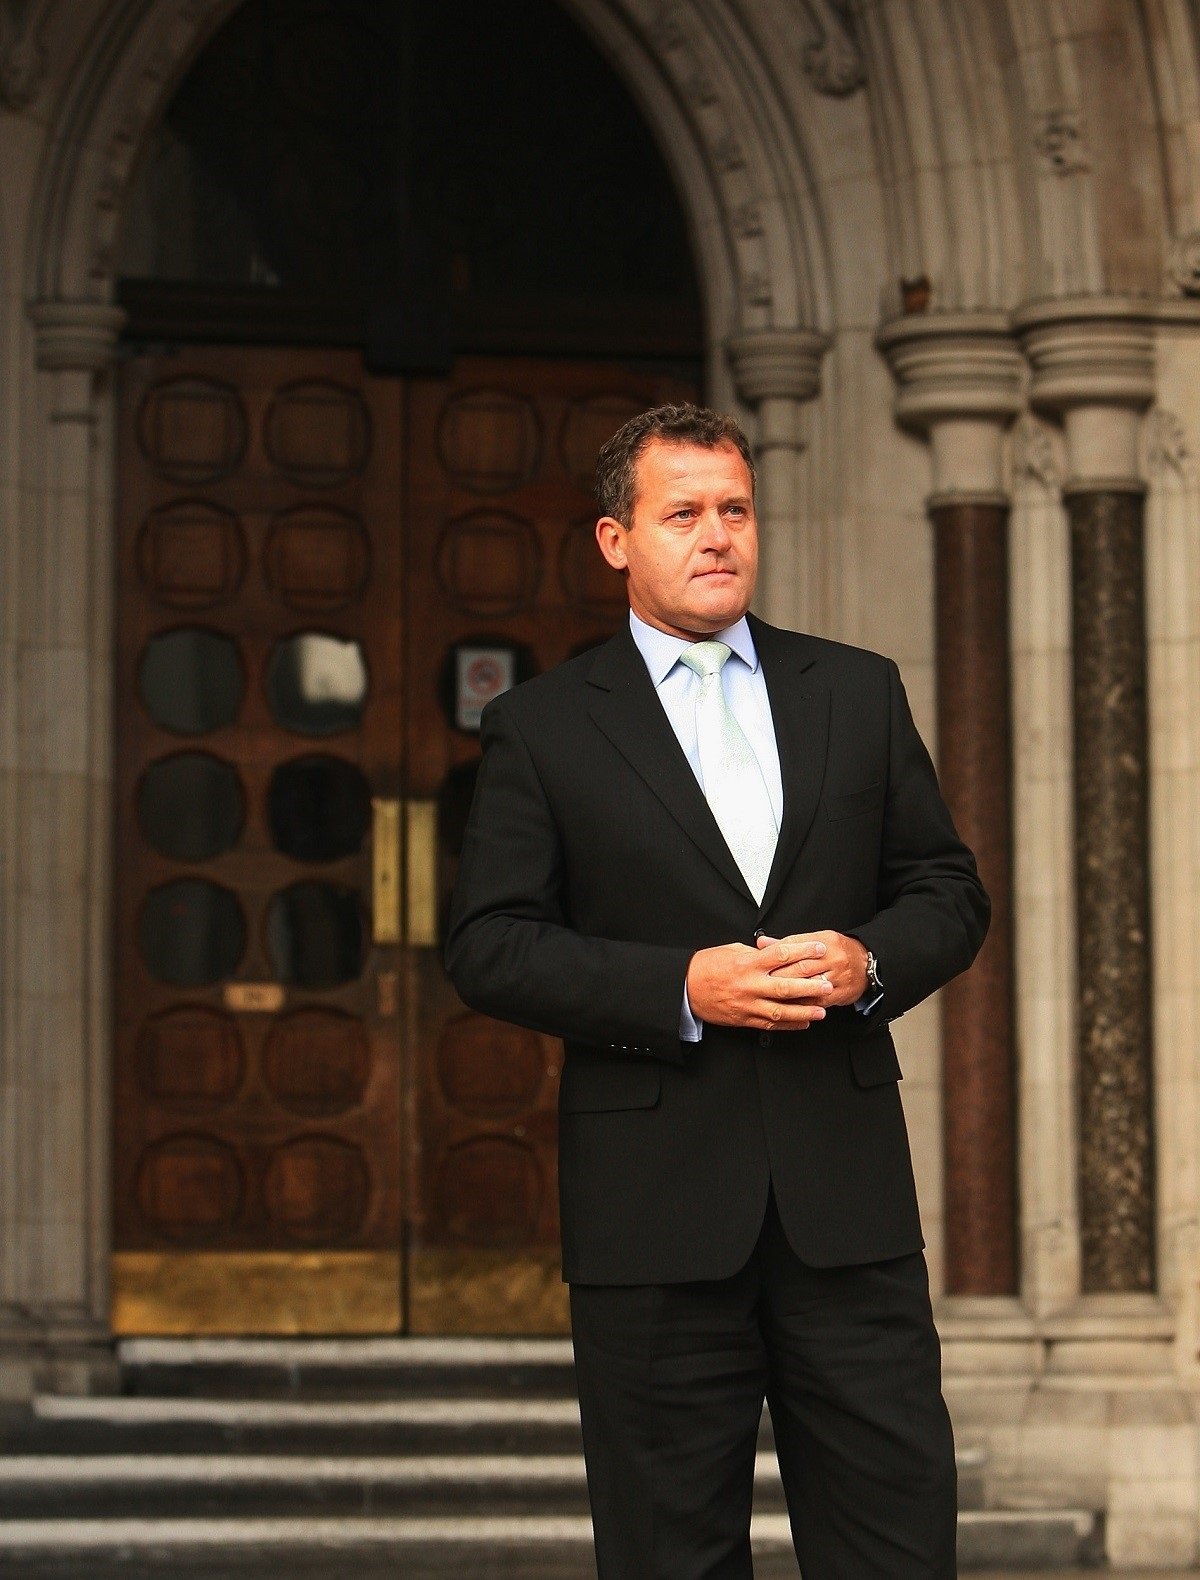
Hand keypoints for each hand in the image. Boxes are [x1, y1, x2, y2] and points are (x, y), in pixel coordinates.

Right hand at [686, 937, 832, 1030]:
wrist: (686, 988)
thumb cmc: (707, 966)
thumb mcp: (731, 951)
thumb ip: (756, 953)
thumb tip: (776, 951)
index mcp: (747, 964)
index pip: (780, 954)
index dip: (803, 951)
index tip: (819, 948)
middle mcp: (749, 985)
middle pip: (785, 986)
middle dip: (810, 986)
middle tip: (828, 984)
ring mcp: (747, 1004)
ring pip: (780, 1010)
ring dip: (804, 1012)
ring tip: (823, 1011)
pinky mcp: (744, 1019)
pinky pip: (770, 1024)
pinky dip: (789, 1025)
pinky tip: (804, 1023)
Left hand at [757, 929, 867, 1006]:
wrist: (868, 964)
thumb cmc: (838, 951)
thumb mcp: (817, 939)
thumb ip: (789, 942)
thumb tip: (762, 942)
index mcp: (824, 941)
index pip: (795, 946)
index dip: (775, 955)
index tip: (759, 962)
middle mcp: (832, 958)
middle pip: (801, 967)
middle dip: (778, 975)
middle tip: (761, 982)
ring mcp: (837, 977)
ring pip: (809, 985)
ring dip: (789, 992)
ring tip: (771, 996)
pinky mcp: (839, 993)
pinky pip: (817, 1001)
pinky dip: (801, 1004)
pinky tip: (788, 1007)